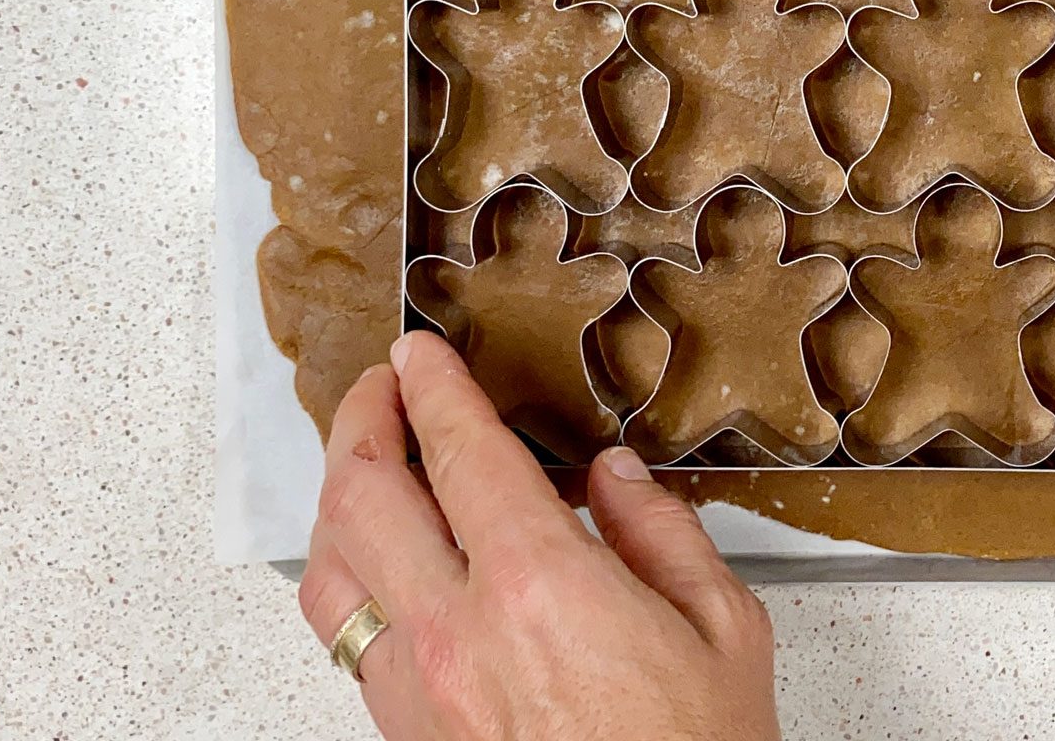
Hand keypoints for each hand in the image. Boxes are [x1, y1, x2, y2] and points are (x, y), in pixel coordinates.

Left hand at [299, 331, 779, 740]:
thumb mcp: (725, 630)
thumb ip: (662, 536)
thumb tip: (615, 478)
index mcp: (541, 587)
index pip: (458, 454)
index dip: (431, 388)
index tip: (418, 351)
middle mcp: (457, 633)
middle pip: (362, 496)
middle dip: (361, 420)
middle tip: (381, 386)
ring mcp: (417, 689)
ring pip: (329, 568)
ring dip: (338, 497)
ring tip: (367, 463)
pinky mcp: (405, 732)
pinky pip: (344, 633)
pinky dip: (348, 572)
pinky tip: (382, 560)